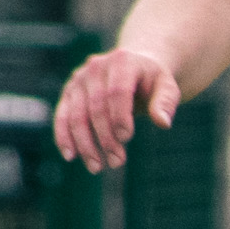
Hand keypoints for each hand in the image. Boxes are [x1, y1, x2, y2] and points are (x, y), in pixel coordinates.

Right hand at [54, 47, 181, 171]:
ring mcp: (79, 79)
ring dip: (85, 144)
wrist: (134, 68)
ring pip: (77, 115)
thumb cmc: (152, 82)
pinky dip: (64, 136)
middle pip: (96, 107)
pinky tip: (71, 156)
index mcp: (122, 61)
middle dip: (105, 138)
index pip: (117, 92)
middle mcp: (96, 67)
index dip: (120, 117)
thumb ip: (165, 103)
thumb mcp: (167, 87)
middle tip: (117, 162)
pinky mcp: (69, 92)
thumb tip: (163, 123)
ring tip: (97, 167)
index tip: (126, 139)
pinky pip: (63, 116)